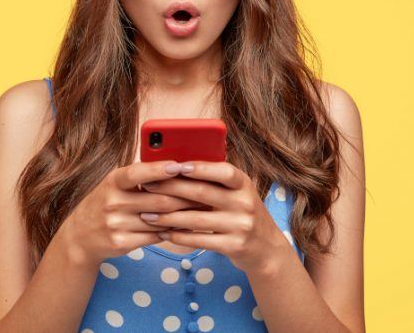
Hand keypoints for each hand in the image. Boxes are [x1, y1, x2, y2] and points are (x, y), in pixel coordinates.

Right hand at [58, 160, 208, 267]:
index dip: (159, 169)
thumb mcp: (115, 184)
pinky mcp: (122, 243)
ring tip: (202, 209)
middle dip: (185, 197)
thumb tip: (175, 167)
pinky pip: (155, 236)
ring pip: (161, 219)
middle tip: (207, 192)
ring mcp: (116, 224)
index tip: (180, 166)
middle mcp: (113, 202)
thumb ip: (139, 176)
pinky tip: (185, 226)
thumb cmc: (106, 202)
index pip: (137, 173)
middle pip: (158, 199)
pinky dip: (172, 230)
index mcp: (113, 182)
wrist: (80, 236)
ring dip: (184, 215)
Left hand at [138, 160, 289, 273]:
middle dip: (171, 189)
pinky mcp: (233, 246)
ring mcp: (240, 225)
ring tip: (147, 215)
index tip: (176, 165)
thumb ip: (215, 182)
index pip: (224, 171)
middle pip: (203, 192)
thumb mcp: (237, 193)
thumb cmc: (241, 213)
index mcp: (244, 184)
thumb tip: (176, 167)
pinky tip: (162, 233)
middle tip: (147, 187)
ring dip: (167, 217)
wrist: (266, 248)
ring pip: (196, 219)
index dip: (200, 168)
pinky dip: (178, 236)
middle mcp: (244, 203)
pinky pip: (199, 240)